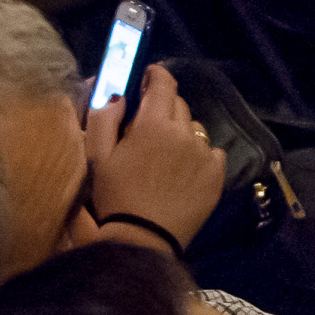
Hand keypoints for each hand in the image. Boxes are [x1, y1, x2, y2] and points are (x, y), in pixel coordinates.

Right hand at [87, 63, 223, 248]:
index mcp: (152, 124)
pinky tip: (184, 173)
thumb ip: (104, 118)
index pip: (163, 83)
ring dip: (182, 134)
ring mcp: (203, 154)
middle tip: (148, 129)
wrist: (142, 238)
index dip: (155, 75)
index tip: (148, 78)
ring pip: (195, 129)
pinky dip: (199, 156)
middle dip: (163, 109)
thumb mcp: (98, 156)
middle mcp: (183, 133)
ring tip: (166, 157)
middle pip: (178, 105)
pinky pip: (211, 152)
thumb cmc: (115, 196)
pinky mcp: (216, 174)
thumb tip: (120, 95)